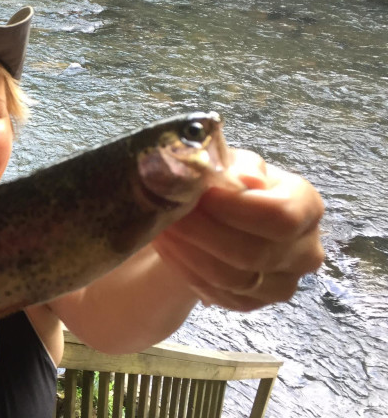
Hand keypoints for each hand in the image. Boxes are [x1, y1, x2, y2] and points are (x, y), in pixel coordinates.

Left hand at [152, 149, 324, 311]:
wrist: (220, 220)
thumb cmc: (229, 186)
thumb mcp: (234, 164)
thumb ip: (239, 168)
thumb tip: (245, 179)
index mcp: (307, 207)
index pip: (281, 216)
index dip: (237, 208)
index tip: (199, 195)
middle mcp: (306, 251)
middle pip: (253, 252)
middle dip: (202, 231)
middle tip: (168, 212)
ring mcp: (282, 284)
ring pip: (230, 278)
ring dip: (187, 251)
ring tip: (161, 226)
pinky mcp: (253, 304)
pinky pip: (215, 292)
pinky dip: (185, 268)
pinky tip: (168, 246)